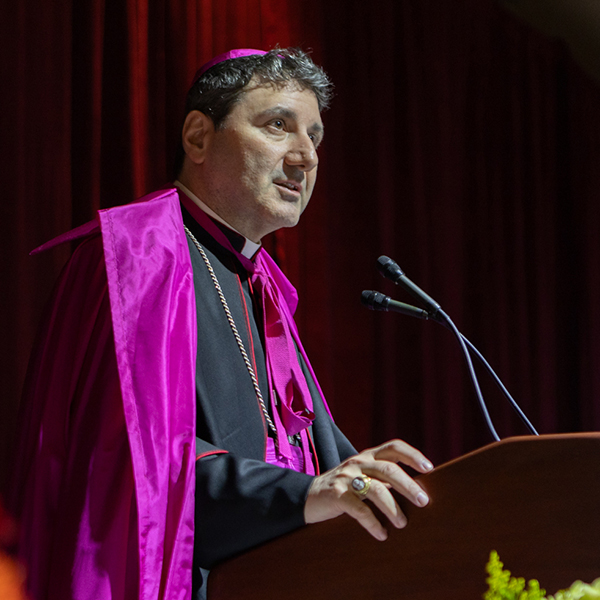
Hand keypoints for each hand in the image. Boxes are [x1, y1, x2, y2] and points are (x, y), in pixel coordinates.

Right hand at [304, 439, 432, 540]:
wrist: (308, 496)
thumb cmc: (344, 488)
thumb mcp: (363, 475)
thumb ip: (383, 477)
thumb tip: (417, 490)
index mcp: (367, 456)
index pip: (393, 447)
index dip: (412, 455)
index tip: (429, 468)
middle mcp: (358, 463)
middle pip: (388, 469)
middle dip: (408, 485)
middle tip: (423, 501)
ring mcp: (346, 477)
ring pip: (375, 489)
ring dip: (393, 507)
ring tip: (402, 523)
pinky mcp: (336, 495)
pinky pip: (359, 509)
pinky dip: (373, 523)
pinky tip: (381, 534)